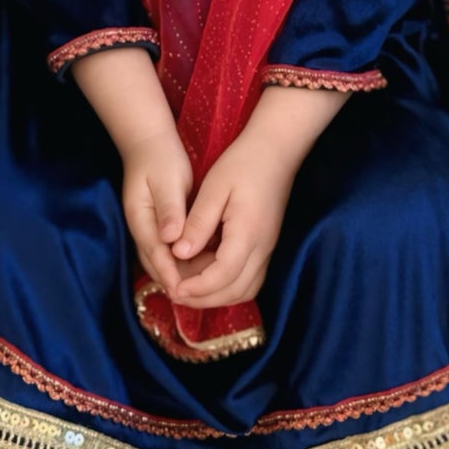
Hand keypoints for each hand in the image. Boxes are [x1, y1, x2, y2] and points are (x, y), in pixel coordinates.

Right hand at [119, 132, 192, 296]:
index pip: (158, 256)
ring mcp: (149, 231)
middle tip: (205, 297)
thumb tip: (171, 237)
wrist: (148, 143)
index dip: (173, 276)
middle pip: (159, 267)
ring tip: (209, 287)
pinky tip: (206, 266)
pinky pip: (171, 255)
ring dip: (183, 276)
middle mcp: (142, 231)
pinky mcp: (160, 229)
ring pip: (165, 264)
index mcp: (141, 221)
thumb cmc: (159, 159)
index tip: (188, 292)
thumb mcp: (167, 180)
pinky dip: (186, 264)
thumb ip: (170, 209)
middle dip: (179, 283)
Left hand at [166, 133, 298, 310]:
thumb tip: (179, 253)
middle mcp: (262, 248)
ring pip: (245, 289)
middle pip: (235, 291)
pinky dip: (227, 284)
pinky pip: (249, 278)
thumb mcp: (213, 189)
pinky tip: (205, 272)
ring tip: (187, 285)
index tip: (173, 287)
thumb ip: (198, 223)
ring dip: (216, 294)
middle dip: (204, 298)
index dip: (197, 288)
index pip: (223, 276)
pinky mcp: (266, 244)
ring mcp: (267, 248)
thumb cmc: (242, 163)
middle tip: (175, 292)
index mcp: (248, 234)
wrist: (276, 150)